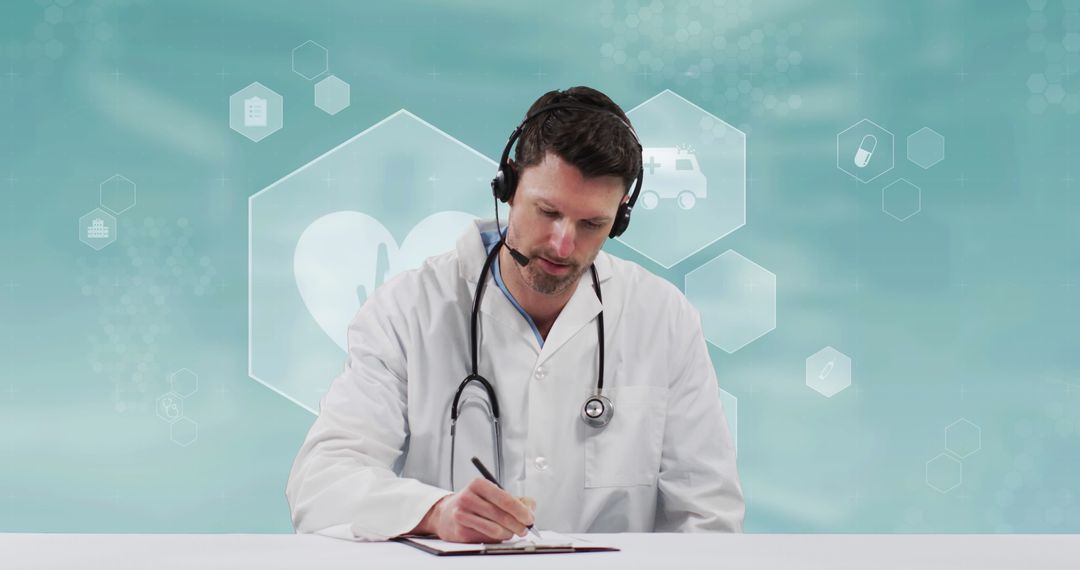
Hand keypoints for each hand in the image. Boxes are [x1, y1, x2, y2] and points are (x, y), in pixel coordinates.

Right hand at [413, 478, 535, 542]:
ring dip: (508, 533)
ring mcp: (462, 515)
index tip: (530, 518)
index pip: (505, 499)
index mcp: (478, 484)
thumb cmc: (475, 503)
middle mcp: (468, 497)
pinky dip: (497, 538)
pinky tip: (498, 534)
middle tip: (525, 529)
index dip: (521, 511)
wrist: (446, 514)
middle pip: (501, 515)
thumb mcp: (492, 494)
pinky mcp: (460, 531)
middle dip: (518, 525)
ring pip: (495, 529)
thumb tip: (530, 509)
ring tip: (511, 532)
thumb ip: (515, 499)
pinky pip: (486, 538)